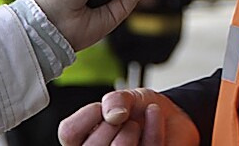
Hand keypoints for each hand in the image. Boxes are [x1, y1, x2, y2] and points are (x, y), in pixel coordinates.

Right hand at [58, 88, 198, 145]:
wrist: (171, 118)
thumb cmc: (142, 111)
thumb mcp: (126, 97)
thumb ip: (115, 99)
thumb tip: (113, 114)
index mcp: (83, 139)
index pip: (68, 132)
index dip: (88, 114)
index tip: (102, 107)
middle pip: (91, 145)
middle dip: (112, 123)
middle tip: (123, 117)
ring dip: (131, 129)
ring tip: (136, 124)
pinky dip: (154, 128)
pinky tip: (154, 116)